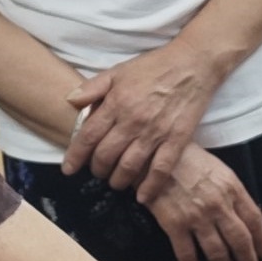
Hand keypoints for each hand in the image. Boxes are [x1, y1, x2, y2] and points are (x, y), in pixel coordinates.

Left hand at [63, 43, 218, 188]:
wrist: (193, 63)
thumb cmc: (154, 66)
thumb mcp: (119, 71)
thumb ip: (93, 87)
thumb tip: (69, 100)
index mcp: (117, 103)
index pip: (88, 136)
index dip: (75, 156)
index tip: (68, 169)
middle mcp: (133, 120)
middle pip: (106, 155)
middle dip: (97, 169)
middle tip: (96, 172)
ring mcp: (156, 132)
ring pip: (130, 166)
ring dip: (118, 180)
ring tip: (116, 182)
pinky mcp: (177, 139)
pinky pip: (161, 169)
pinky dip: (150, 186)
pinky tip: (143, 197)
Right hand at [135, 146, 261, 260]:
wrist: (155, 155)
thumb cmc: (190, 160)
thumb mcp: (219, 170)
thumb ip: (233, 193)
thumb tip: (244, 218)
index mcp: (232, 188)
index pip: (255, 220)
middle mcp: (218, 205)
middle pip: (240, 240)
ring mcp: (196, 216)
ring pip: (217, 251)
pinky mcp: (174, 225)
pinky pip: (187, 254)